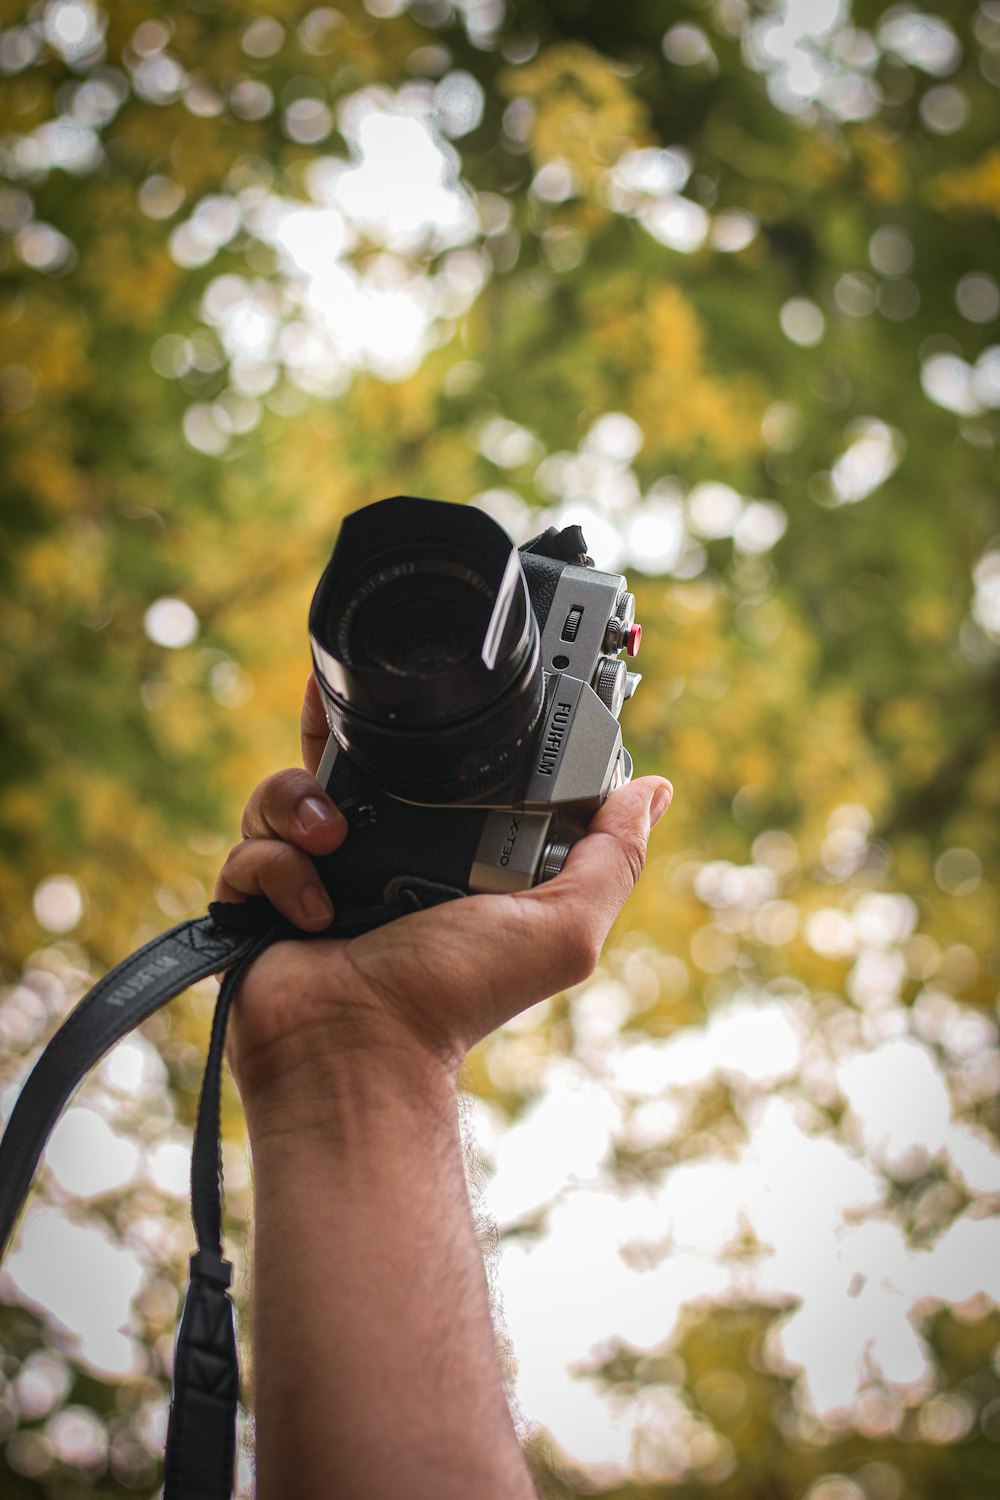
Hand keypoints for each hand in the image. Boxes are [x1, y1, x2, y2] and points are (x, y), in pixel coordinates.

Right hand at [216, 678, 672, 1122]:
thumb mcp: (560, 925)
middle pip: (347, 762)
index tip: (424, 696)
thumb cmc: (458, 997)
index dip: (423, 731)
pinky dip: (275, 868)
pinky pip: (250, 845)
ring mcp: (314, 874)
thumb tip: (652, 790)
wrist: (357, 1053)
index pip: (429, 769)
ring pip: (288, 790)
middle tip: (356, 747)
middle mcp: (377, 857)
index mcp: (443, 854)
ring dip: (303, 805)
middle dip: (343, 744)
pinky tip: (312, 909)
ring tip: (334, 843)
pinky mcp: (258, 897)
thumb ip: (609, 857)